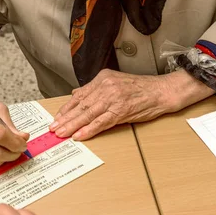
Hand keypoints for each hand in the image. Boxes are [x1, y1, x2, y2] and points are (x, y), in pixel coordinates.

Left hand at [49, 69, 175, 140]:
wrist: (161, 91)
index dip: (67, 108)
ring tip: (62, 133)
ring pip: (88, 113)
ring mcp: (113, 98)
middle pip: (81, 104)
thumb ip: (96, 89)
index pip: (80, 95)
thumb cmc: (141, 89)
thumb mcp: (115, 82)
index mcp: (103, 79)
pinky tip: (80, 135)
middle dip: (65, 118)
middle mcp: (106, 86)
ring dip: (73, 125)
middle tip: (54, 128)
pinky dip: (89, 130)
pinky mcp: (121, 110)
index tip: (57, 117)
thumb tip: (77, 94)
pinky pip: (101, 122)